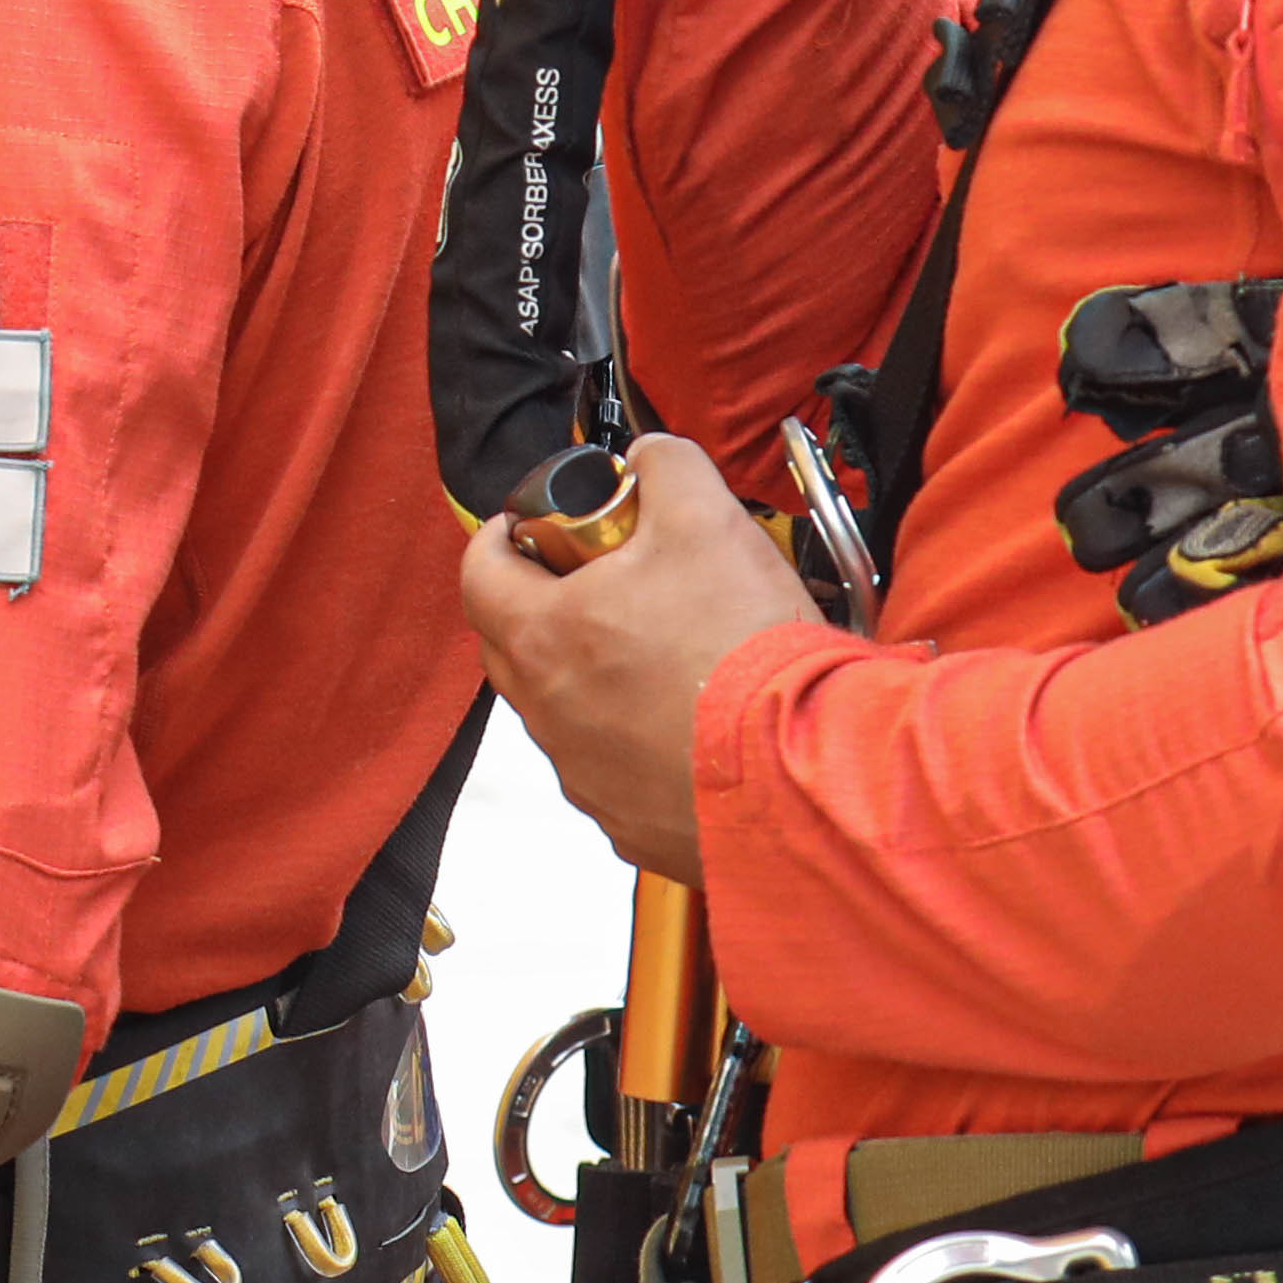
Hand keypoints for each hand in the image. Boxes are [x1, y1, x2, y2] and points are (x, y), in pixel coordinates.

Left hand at [456, 436, 820, 882]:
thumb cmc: (742, 649)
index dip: (500, 537)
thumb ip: (666, 466)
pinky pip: (615, 772)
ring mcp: (586, 778)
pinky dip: (638, 741)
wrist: (804, 770)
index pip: (478, 575)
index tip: (529, 526)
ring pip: (565, 713)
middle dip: (541, 605)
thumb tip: (651, 457)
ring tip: (660, 649)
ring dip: (593, 677)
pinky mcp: (632, 824)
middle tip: (597, 581)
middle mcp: (548, 716)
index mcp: (543, 638)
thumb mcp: (706, 515)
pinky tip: (693, 719)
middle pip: (512, 647)